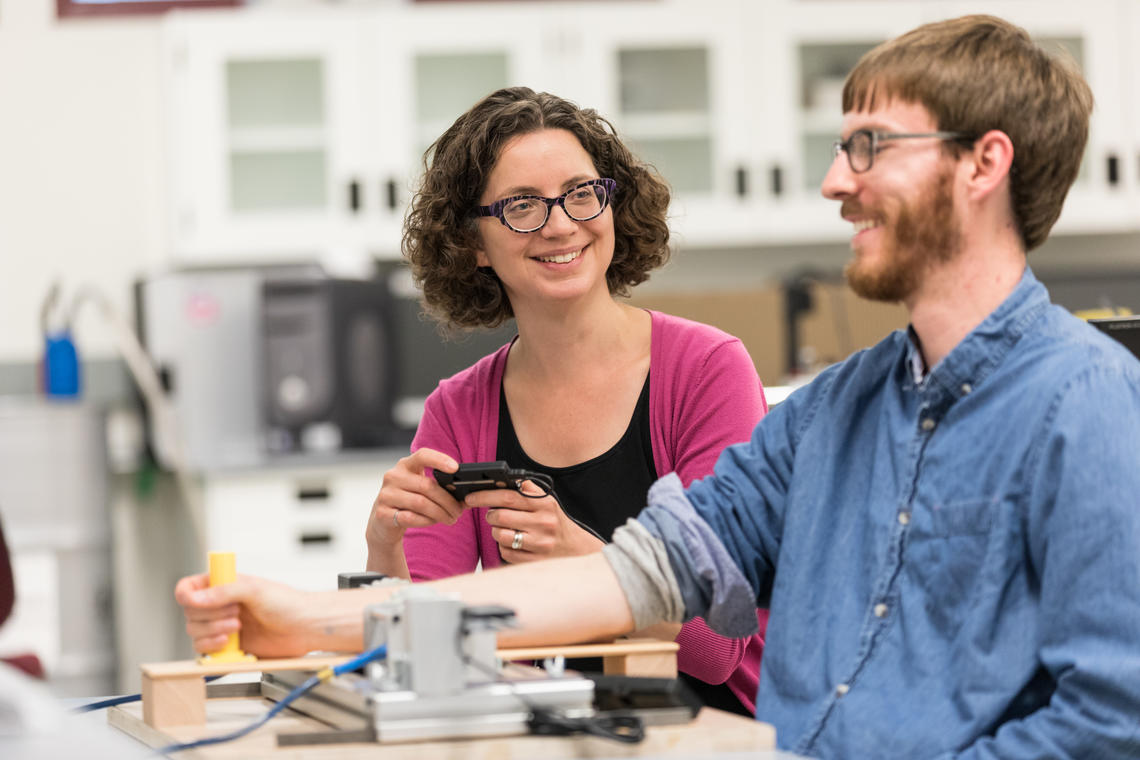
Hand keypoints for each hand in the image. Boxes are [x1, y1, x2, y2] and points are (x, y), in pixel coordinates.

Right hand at [174, 572, 316, 657]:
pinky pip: (204, 650)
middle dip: (210, 615)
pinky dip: (213, 648)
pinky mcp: (226, 646)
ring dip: (213, 631)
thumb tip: (196, 598)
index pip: (188, 588)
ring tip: (238, 627)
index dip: (187, 596)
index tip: (196, 602)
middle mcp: (219, 605)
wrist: (304, 628)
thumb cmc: (288, 603)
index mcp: (223, 584)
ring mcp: (222, 625)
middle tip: (237, 613)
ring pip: (194, 632)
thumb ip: (223, 591)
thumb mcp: (255, 589)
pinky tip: (231, 643)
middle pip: (189, 613)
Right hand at [365, 449, 462, 562]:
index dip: (440, 460)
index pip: (422, 455)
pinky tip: (433, 521)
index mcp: (405, 465)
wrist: (383, 523)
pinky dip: (426, 521)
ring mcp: (386, 494)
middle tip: (459, 511)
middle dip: (448, 501)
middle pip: (427, 486)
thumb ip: (441, 489)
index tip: (456, 468)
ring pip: (421, 503)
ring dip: (440, 513)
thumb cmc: (409, 502)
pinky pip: (411, 518)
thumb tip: (469, 496)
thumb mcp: (422, 490)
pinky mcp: (382, 513)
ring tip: (451, 519)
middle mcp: (393, 476)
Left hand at [467, 480, 604, 562]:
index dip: (485, 496)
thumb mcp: (547, 501)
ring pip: (500, 535)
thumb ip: (527, 489)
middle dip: (490, 515)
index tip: (471, 497)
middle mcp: (543, 523)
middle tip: (492, 514)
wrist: (574, 547)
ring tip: (503, 528)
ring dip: (495, 531)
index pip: (508, 496)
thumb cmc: (554, 520)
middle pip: (500, 516)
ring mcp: (539, 543)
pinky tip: (512, 542)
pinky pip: (505, 552)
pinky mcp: (533, 560)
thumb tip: (502, 480)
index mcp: (544, 504)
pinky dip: (503, 546)